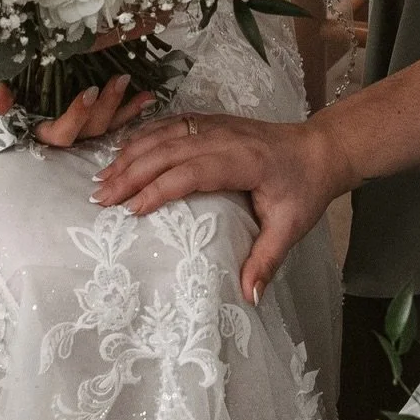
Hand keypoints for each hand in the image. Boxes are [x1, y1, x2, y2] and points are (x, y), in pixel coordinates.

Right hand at [0, 71, 155, 146]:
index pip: (61, 133)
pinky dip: (132, 109)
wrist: (11, 72)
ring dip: (125, 110)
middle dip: (107, 108)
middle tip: (120, 80)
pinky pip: (116, 118)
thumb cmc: (1, 80)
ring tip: (141, 91)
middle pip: (90, 131)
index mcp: (38, 128)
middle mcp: (63, 131)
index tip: (89, 91)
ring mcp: (81, 124)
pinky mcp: (93, 114)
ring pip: (106, 127)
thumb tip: (1, 101)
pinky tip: (148, 97)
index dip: (76, 116)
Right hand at [91, 111, 352, 302]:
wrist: (318, 149)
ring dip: (131, 152)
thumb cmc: (304, 189)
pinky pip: (171, 123)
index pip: (192, 172)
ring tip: (103, 176)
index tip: (132, 210)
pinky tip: (123, 148)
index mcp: (243, 161)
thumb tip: (248, 297)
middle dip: (131, 172)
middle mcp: (224, 137)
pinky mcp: (211, 122)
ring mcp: (215, 124)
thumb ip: (266, 260)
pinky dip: (143, 135)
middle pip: (169, 150)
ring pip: (165, 133)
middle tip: (101, 197)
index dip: (159, 188)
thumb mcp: (291, 228)